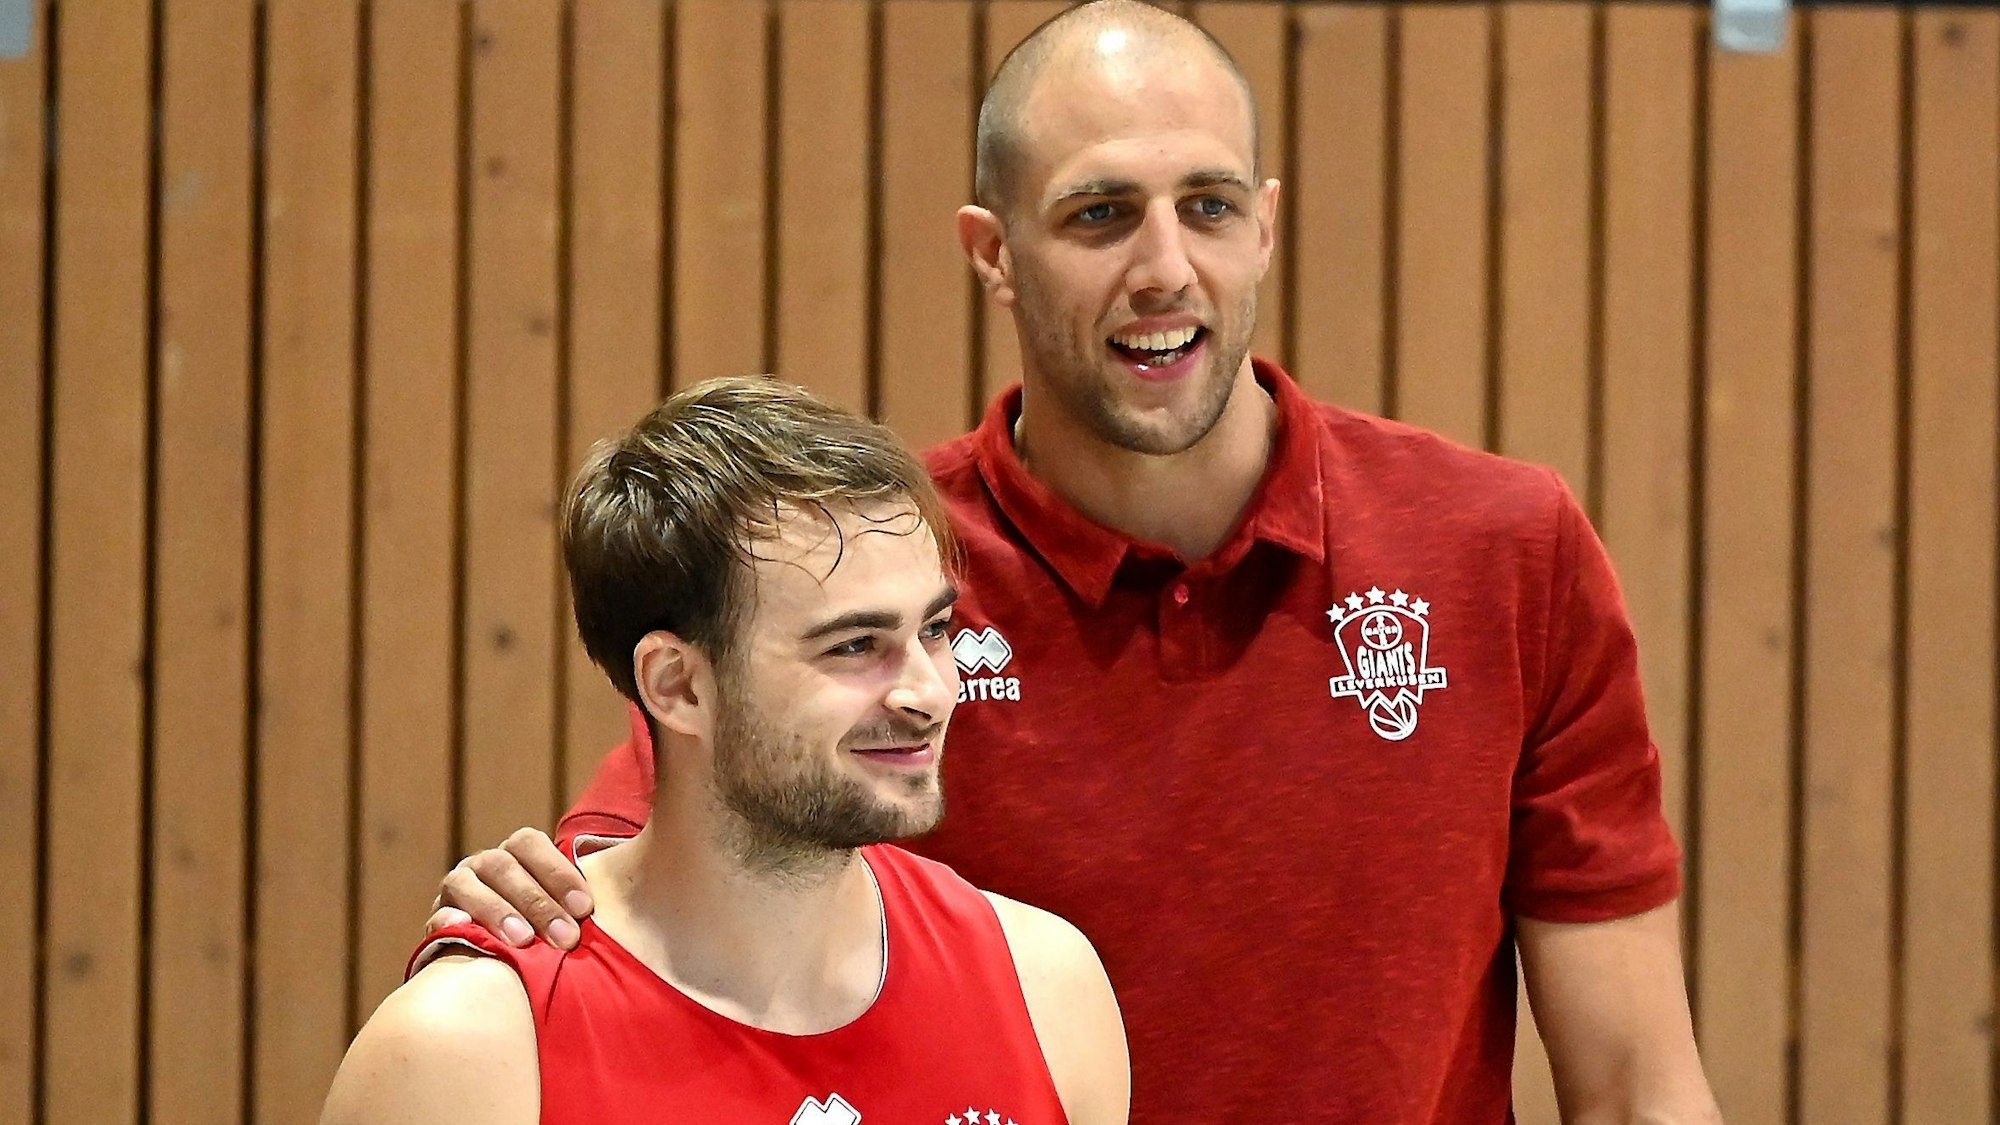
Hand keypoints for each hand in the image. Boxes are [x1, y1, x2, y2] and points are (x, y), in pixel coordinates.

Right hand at [428, 828, 593, 949]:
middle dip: (537, 902)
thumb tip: (653, 881)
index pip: (531, 843)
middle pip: (504, 867)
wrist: (504, 962)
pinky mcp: (438, 920)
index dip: (558, 872)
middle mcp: (484, 865)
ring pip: (468, 885)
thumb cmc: (552, 929)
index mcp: (517, 853)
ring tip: (522, 941)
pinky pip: (438, 917)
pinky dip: (448, 923)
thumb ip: (592, 898)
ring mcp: (457, 889)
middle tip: (565, 938)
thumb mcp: (572, 908)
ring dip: (497, 911)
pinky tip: (464, 934)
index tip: (587, 909)